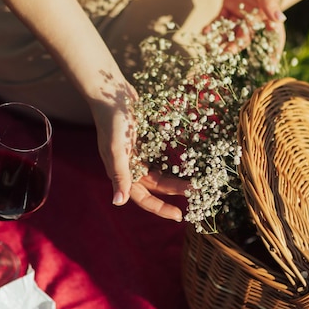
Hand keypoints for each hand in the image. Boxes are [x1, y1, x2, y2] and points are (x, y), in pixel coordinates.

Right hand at [89, 80, 187, 221]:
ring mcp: (137, 154)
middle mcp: (130, 166)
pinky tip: (188, 163)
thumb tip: (118, 203)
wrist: (110, 92)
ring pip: (160, 173)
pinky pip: (161, 157)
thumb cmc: (112, 121)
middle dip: (174, 192)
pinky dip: (173, 161)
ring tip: (195, 182)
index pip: (143, 198)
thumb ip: (120, 175)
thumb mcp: (116, 149)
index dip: (160, 208)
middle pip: (155, 186)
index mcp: (121, 172)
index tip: (179, 215)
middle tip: (197, 194)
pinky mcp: (144, 142)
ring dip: (176, 179)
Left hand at [210, 0, 285, 52]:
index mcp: (267, 7)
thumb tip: (278, 20)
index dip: (273, 50)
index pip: (274, 33)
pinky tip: (204, 33)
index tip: (270, 66)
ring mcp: (240, 8)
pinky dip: (213, 28)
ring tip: (212, 47)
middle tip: (224, 54)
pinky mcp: (227, 3)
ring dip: (223, 40)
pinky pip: (221, 20)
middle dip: (237, 47)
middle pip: (248, 36)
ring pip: (232, 31)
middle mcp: (255, 11)